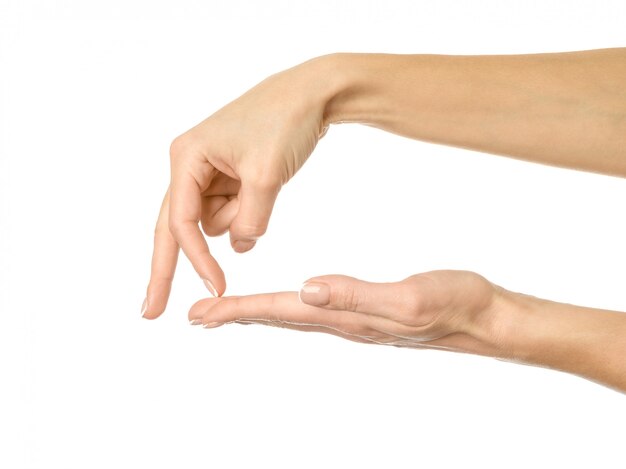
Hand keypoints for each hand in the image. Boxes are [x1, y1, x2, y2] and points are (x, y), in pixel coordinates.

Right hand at [142, 57, 336, 318]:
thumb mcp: (265, 175)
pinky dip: (252, 213)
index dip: (197, 259)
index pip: (181, 221)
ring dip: (243, 219)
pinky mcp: (231, 177)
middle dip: (171, 267)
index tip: (216, 289)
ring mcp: (211, 172)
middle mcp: (191, 165)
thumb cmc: (284, 121)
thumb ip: (250, 221)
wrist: (313, 94)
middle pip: (176, 228)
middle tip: (150, 312)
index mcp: (186, 157)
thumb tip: (241, 247)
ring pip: (217, 222)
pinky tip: (267, 187)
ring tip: (266, 182)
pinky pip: (235, 211)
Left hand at [187, 270, 504, 355]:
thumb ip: (357, 295)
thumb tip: (305, 288)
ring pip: (295, 316)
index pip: (281, 312)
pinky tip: (292, 302)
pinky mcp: (369, 312)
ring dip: (259, 312)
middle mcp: (344, 322)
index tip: (199, 314)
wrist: (486, 317)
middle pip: (279, 318)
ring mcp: (357, 320)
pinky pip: (317, 310)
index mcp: (347, 317)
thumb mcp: (408, 297)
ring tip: (231, 311)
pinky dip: (290, 306)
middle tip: (198, 316)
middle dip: (236, 316)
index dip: (239, 310)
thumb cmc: (454, 304)